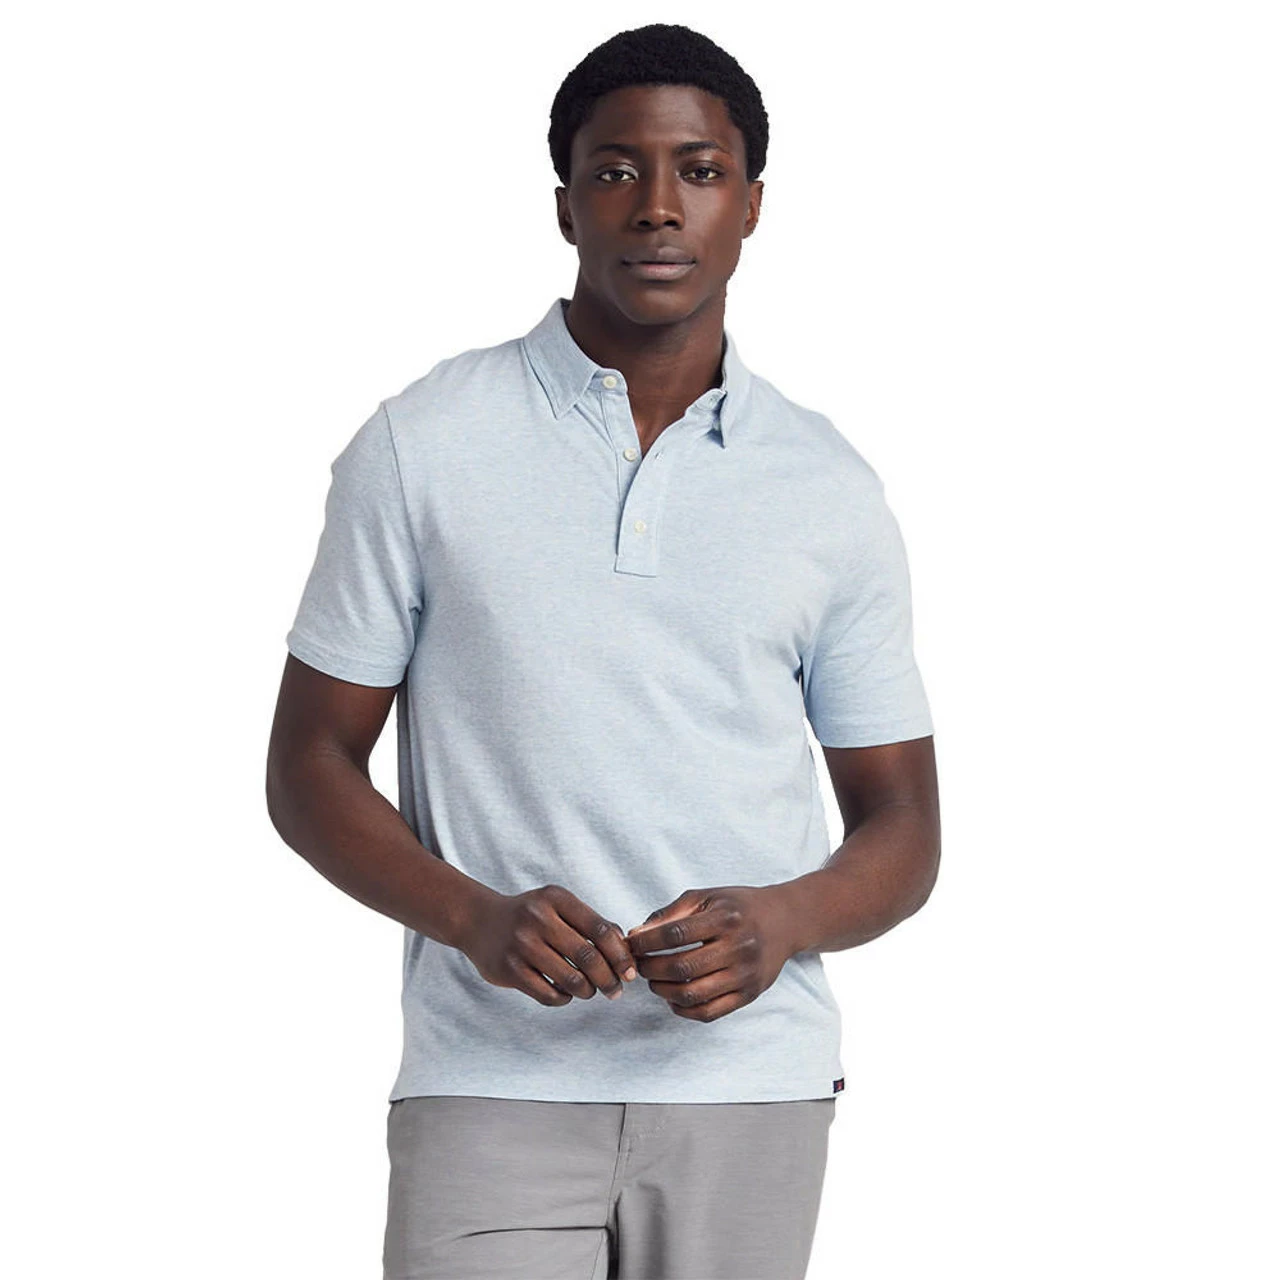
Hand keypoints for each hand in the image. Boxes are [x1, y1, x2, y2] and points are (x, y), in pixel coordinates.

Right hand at [459, 884, 638, 1006]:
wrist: (478, 920)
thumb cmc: (530, 915)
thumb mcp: (557, 906)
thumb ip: (590, 922)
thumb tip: (627, 949)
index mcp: (556, 899)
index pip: (600, 929)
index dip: (620, 955)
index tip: (630, 972)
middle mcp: (538, 919)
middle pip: (589, 957)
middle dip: (609, 979)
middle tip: (615, 990)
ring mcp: (522, 945)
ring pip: (571, 980)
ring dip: (588, 991)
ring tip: (591, 991)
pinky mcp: (509, 970)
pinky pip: (549, 994)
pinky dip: (564, 998)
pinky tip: (566, 993)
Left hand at [625, 885, 799, 1022]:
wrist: (785, 921)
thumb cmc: (738, 906)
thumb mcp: (706, 897)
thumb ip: (671, 913)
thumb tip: (636, 934)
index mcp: (725, 919)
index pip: (675, 935)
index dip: (646, 942)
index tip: (631, 945)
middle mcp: (738, 947)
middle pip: (681, 967)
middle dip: (650, 968)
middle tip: (638, 965)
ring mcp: (745, 974)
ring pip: (692, 994)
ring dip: (663, 991)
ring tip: (653, 981)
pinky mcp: (749, 994)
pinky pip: (709, 1012)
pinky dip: (684, 1010)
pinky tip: (672, 998)